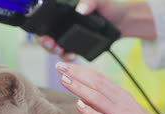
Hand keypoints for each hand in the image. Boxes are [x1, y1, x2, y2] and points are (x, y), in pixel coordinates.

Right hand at [38, 0, 155, 61]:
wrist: (123, 21)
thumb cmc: (110, 6)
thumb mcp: (100, 0)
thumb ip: (90, 2)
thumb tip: (80, 9)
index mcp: (65, 11)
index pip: (45, 21)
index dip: (41, 29)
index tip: (46, 36)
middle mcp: (64, 24)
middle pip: (46, 35)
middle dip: (46, 43)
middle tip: (53, 46)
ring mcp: (70, 36)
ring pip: (56, 46)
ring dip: (56, 52)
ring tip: (65, 53)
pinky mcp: (78, 46)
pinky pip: (68, 53)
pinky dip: (68, 56)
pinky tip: (72, 56)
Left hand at [55, 62, 164, 113]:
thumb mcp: (123, 112)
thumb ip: (104, 105)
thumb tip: (83, 96)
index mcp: (121, 96)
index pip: (98, 79)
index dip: (81, 71)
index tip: (64, 66)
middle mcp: (120, 102)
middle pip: (96, 83)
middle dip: (76, 74)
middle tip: (59, 66)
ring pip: (98, 98)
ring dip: (80, 88)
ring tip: (64, 80)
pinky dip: (91, 111)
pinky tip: (79, 105)